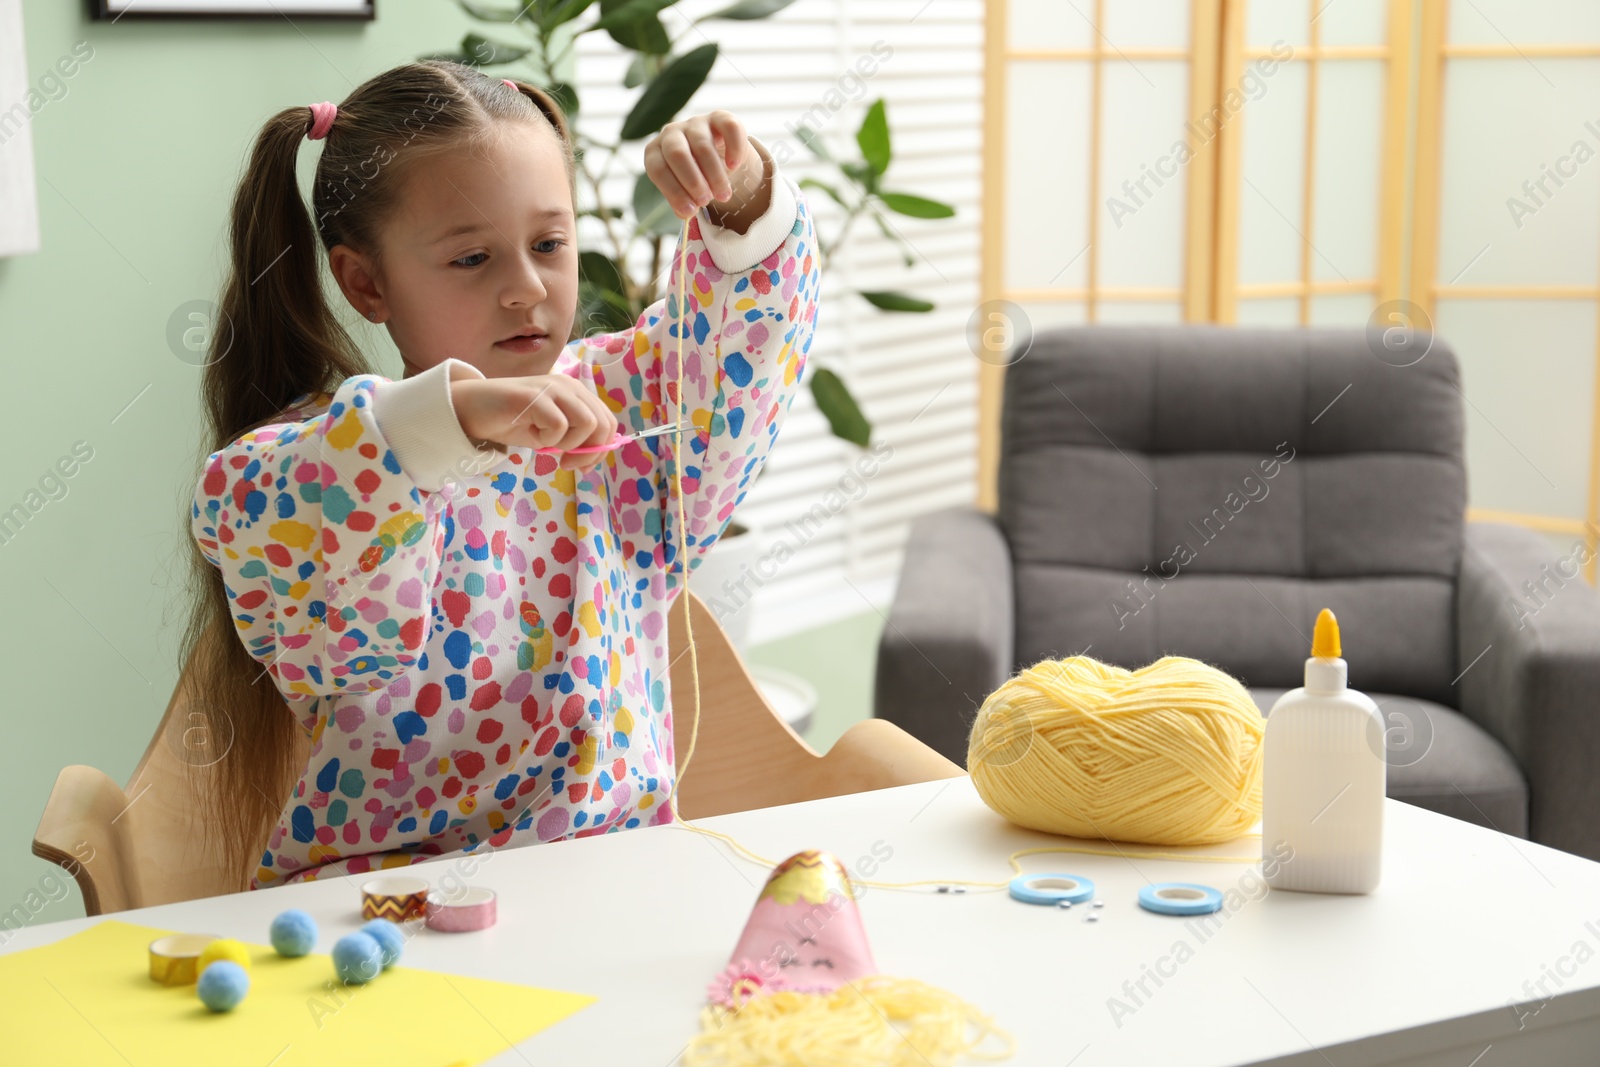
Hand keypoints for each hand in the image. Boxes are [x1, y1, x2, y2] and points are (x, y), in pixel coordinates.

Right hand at [452, 375, 618, 472]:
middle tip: (566, 464)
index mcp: (576, 393)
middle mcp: (569, 386)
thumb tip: (593, 458)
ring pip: (587, 423)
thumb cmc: (512, 422)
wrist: (473, 408)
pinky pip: (558, 426)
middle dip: (589, 453)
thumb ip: (574, 439)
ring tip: (546, 446)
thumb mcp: (550, 434)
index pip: (607, 421)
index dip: (601, 448)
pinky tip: (530, 434)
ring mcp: (553, 388)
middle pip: (602, 423)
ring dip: (568, 444)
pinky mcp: (536, 396)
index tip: (583, 467)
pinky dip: (547, 440)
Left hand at [644, 110, 764, 222]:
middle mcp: (671, 134)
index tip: (690, 211)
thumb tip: (687, 213)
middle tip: (706, 201)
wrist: (714, 155)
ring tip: (723, 195)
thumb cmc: (694, 176)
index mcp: (656, 152)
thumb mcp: (684, 190)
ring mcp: (694, 123)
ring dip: (714, 174)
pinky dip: (733, 148)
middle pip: (677, 154)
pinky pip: (728, 127)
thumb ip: (683, 201)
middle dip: (692, 181)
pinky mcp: (718, 117)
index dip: (673, 192)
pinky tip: (734, 166)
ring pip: (702, 145)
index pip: (658, 169)